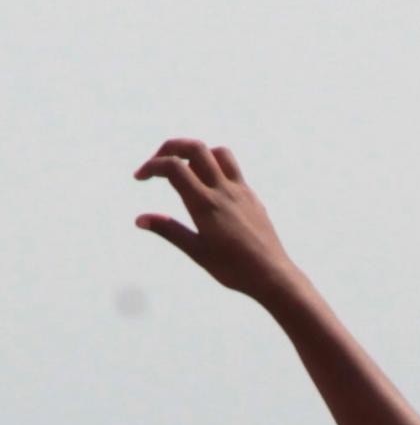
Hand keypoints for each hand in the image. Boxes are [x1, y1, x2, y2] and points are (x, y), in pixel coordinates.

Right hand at [134, 140, 297, 302]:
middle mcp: (223, 190)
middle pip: (195, 148)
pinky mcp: (252, 197)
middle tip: (158, 163)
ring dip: (197, 152)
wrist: (273, 276)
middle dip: (171, 147)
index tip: (140, 177)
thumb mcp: (197, 252)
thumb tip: (140, 219)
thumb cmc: (234, 269)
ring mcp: (241, 191)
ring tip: (186, 170)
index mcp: (205, 204)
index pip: (173, 167)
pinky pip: (233, 169)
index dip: (152, 166)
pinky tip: (210, 187)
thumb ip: (169, 231)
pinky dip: (215, 166)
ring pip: (218, 152)